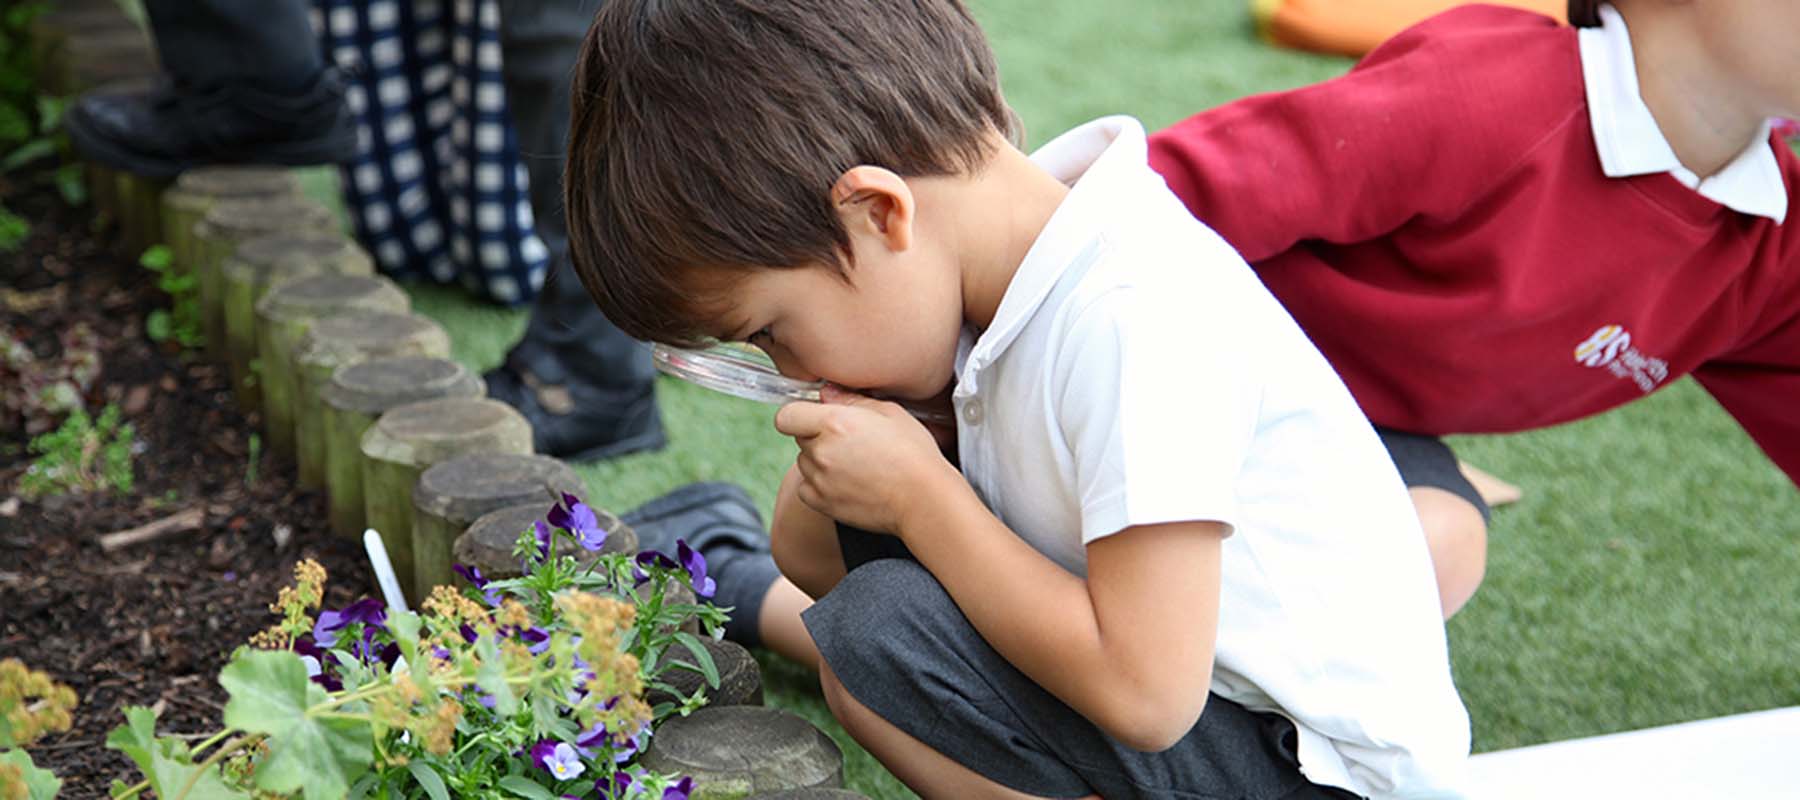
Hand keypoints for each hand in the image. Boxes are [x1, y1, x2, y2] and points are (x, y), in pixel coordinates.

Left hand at [774, 385, 963, 535]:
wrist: (924, 499)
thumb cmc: (914, 454)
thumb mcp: (889, 413)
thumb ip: (851, 399)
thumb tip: (826, 393)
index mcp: (834, 423)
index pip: (787, 415)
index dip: (800, 414)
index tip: (815, 417)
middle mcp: (821, 451)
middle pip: (798, 437)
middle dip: (816, 436)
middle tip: (848, 441)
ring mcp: (819, 480)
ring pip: (804, 462)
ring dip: (819, 460)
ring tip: (854, 464)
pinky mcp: (822, 503)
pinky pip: (806, 488)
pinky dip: (819, 485)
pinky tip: (847, 482)